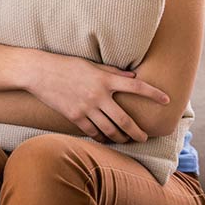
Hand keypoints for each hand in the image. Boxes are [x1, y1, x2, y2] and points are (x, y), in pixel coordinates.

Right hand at [26, 51, 169, 143]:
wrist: (38, 72)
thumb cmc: (64, 64)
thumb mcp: (89, 64)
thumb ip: (112, 71)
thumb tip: (133, 76)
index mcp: (104, 79)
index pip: (136, 86)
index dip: (153, 93)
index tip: (167, 100)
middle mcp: (98, 95)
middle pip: (125, 120)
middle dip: (138, 132)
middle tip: (144, 137)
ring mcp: (86, 107)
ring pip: (110, 130)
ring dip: (121, 138)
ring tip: (125, 140)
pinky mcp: (74, 116)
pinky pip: (93, 132)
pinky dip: (101, 137)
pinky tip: (104, 138)